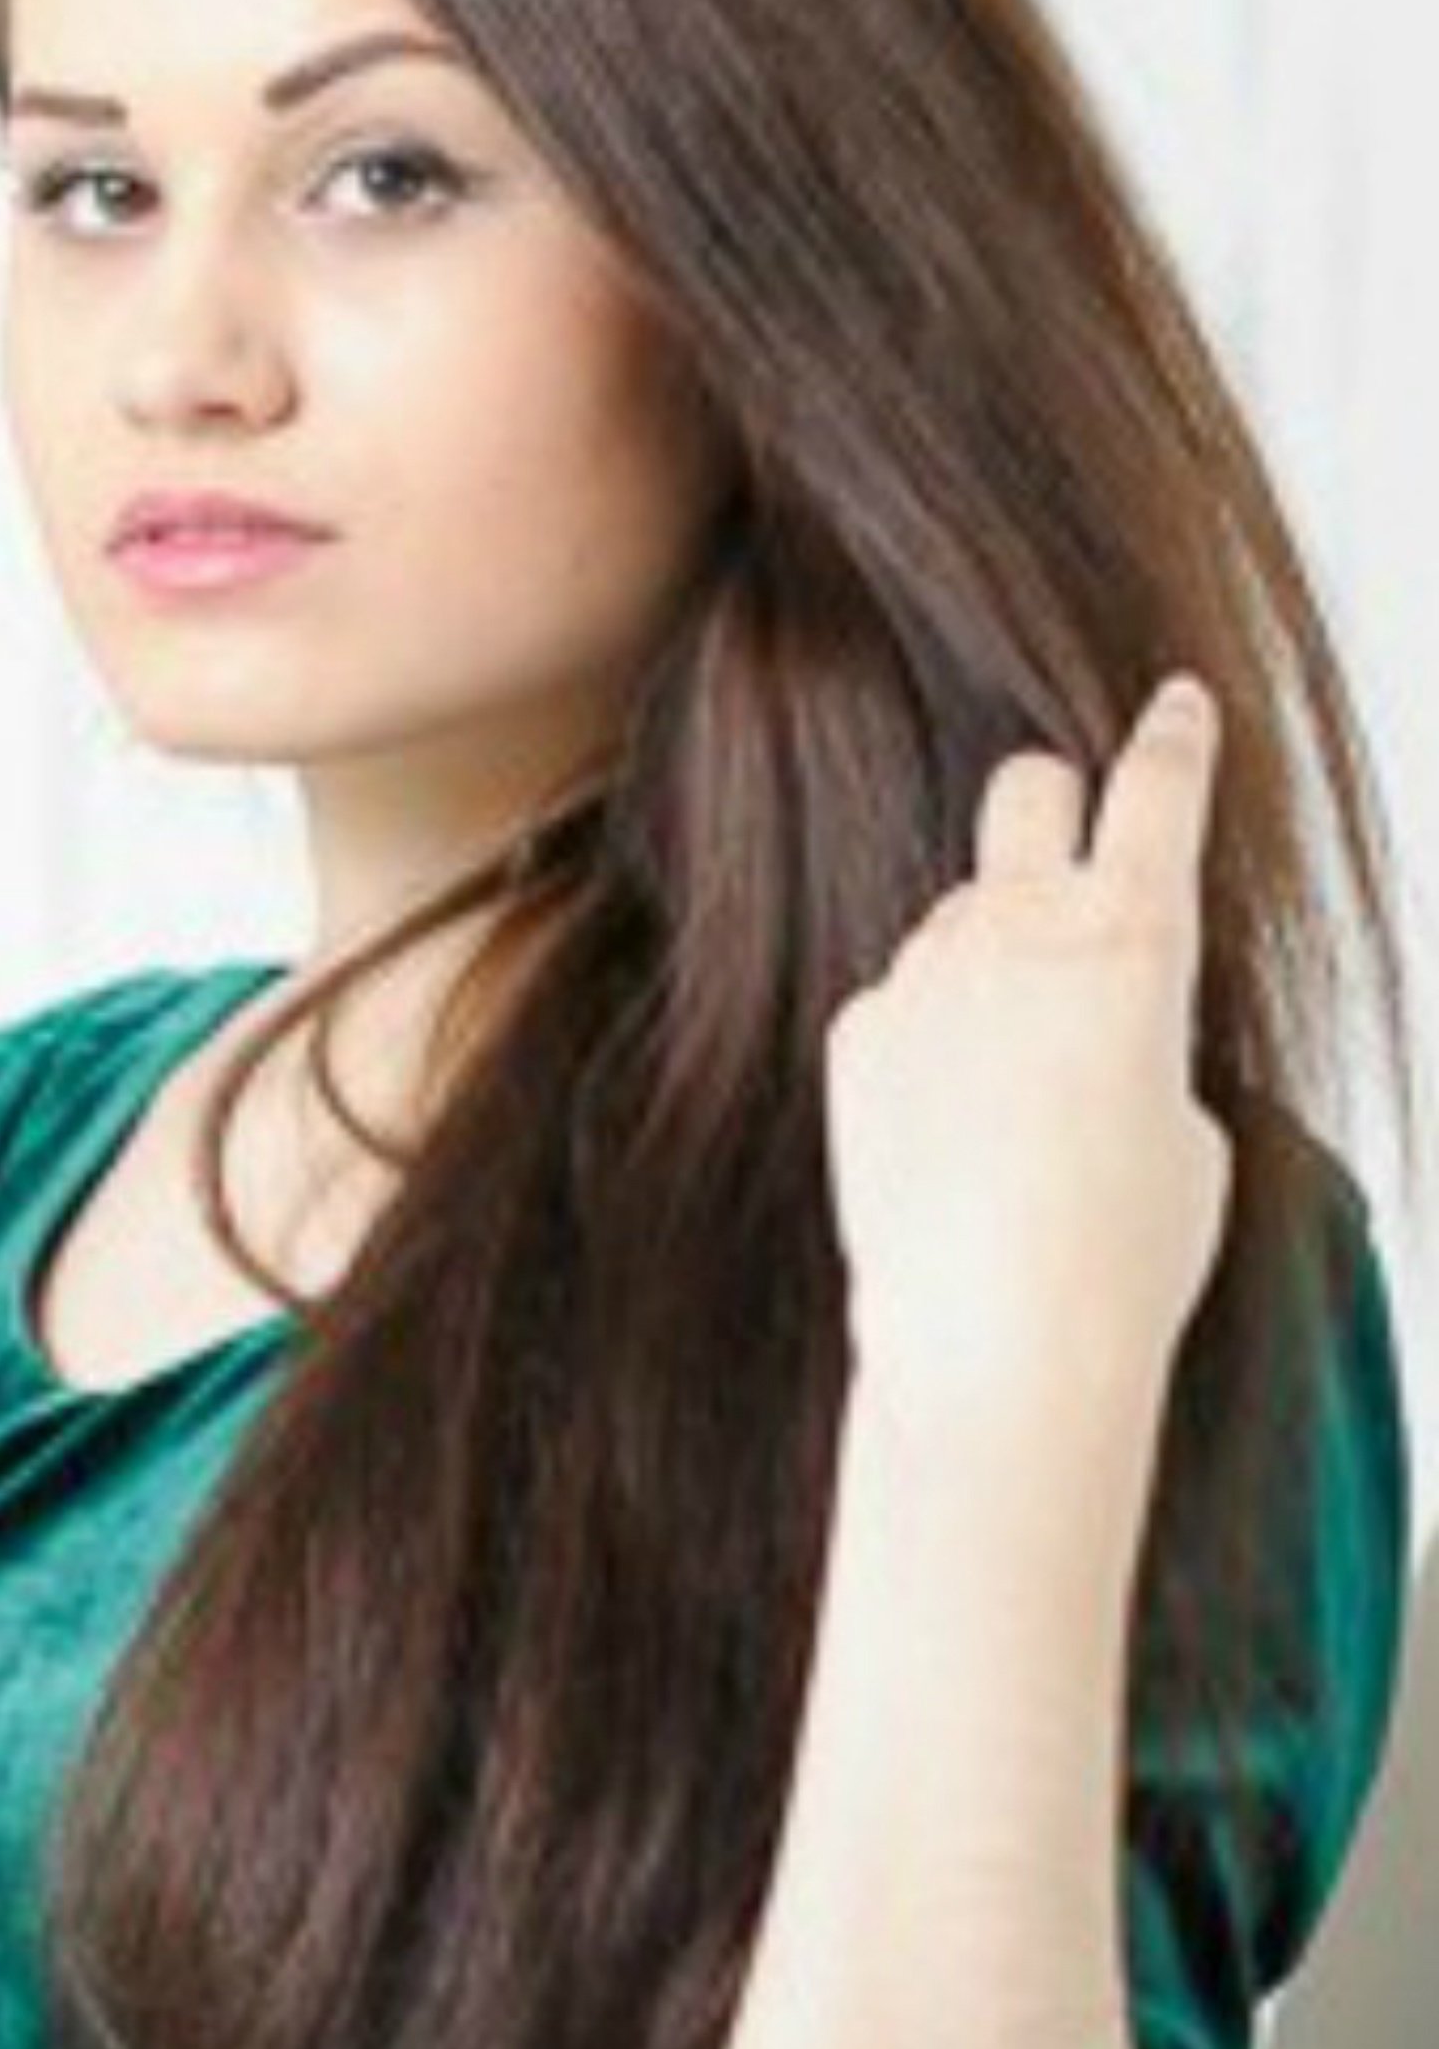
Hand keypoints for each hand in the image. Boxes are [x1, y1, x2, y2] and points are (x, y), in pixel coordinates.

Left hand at [821, 674, 1234, 1471]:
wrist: (995, 1343)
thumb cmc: (1116, 1254)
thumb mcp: (1189, 1129)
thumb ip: (1144, 1031)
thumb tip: (1100, 1022)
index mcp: (1133, 941)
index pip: (1161, 792)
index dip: (1176, 739)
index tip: (1175, 705)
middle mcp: (1019, 931)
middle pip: (1026, 788)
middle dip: (1053, 801)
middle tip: (1069, 853)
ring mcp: (924, 975)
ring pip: (961, 914)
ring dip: (991, 957)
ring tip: (1015, 1093)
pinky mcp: (858, 1032)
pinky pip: (905, 1001)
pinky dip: (930, 1041)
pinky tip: (950, 1136)